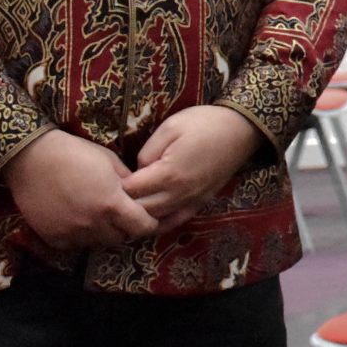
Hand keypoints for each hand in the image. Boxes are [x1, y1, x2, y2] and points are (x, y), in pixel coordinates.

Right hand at [3, 130, 158, 250]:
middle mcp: (93, 223)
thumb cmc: (75, 153)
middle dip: (125, 228)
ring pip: (98, 243)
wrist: (33, 159)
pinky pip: (75, 245)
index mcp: (111, 203)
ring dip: (103, 233)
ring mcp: (72, 233)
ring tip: (97, 216)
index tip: (148, 218)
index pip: (142, 227)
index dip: (148, 224)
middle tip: (121, 215)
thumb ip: (128, 181)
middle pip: (120, 238)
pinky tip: (78, 220)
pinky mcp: (53, 238)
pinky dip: (81, 237)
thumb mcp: (110, 161)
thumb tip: (140, 193)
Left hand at [123, 105, 264, 233]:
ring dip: (139, 217)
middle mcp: (179, 194)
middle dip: (123, 204)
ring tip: (125, 210)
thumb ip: (147, 151)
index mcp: (168, 174)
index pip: (131, 190)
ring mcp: (191, 201)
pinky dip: (160, 224)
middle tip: (110, 196)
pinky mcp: (201, 202)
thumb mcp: (170, 126)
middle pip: (141, 210)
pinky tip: (150, 220)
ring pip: (157, 220)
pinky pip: (176, 221)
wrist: (241, 129)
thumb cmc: (204, 123)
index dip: (115, 187)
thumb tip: (138, 170)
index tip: (105, 180)